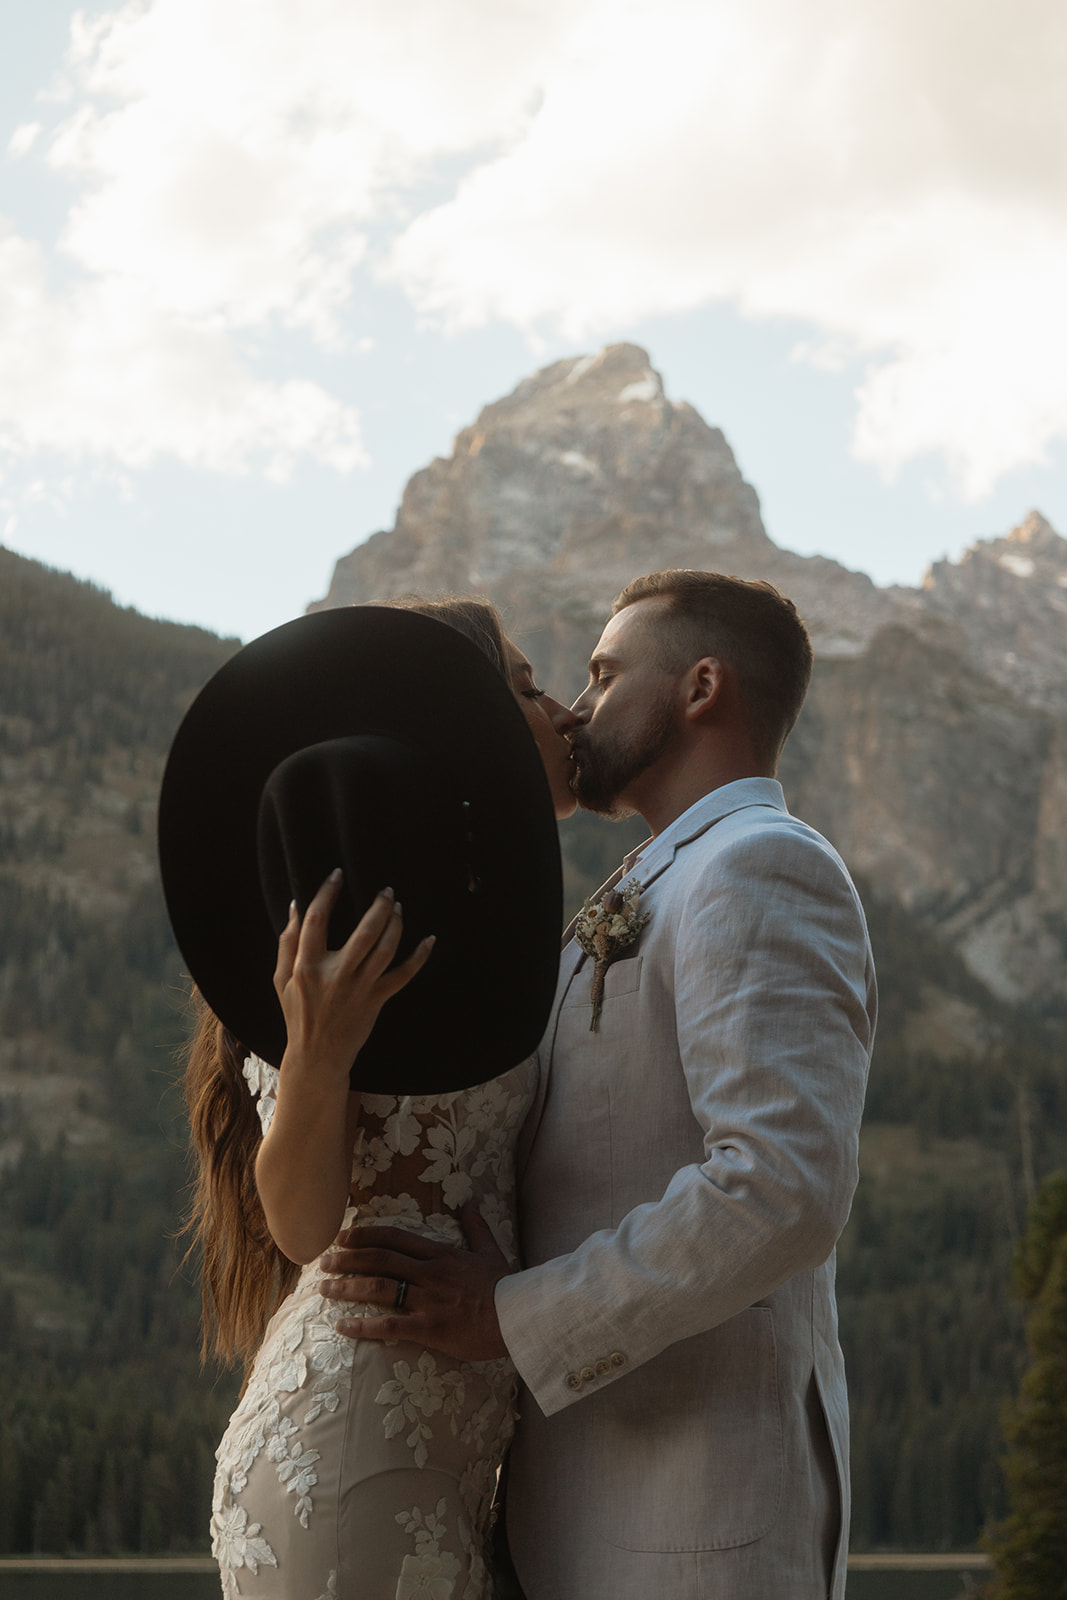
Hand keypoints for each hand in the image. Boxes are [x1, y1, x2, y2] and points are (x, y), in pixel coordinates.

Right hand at [274, 872, 434, 1076]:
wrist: (317, 1056)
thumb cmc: (298, 1013)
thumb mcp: (281, 979)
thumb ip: (287, 942)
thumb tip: (296, 906)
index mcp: (306, 967)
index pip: (317, 921)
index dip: (328, 893)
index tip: (338, 875)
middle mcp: (335, 976)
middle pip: (364, 933)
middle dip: (378, 906)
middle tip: (386, 890)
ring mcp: (358, 989)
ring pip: (385, 949)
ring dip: (396, 924)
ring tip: (398, 907)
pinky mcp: (376, 1000)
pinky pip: (403, 976)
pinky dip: (419, 958)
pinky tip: (429, 941)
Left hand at [318, 1205, 511, 1360]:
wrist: (519, 1318)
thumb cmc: (504, 1287)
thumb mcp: (490, 1250)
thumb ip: (475, 1226)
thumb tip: (469, 1201)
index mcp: (440, 1254)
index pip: (395, 1238)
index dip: (366, 1235)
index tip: (342, 1237)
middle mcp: (429, 1273)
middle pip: (379, 1259)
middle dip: (348, 1259)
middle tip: (324, 1262)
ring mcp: (427, 1300)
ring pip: (378, 1287)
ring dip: (347, 1287)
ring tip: (324, 1290)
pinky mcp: (429, 1327)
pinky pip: (389, 1325)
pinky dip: (362, 1325)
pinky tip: (342, 1327)